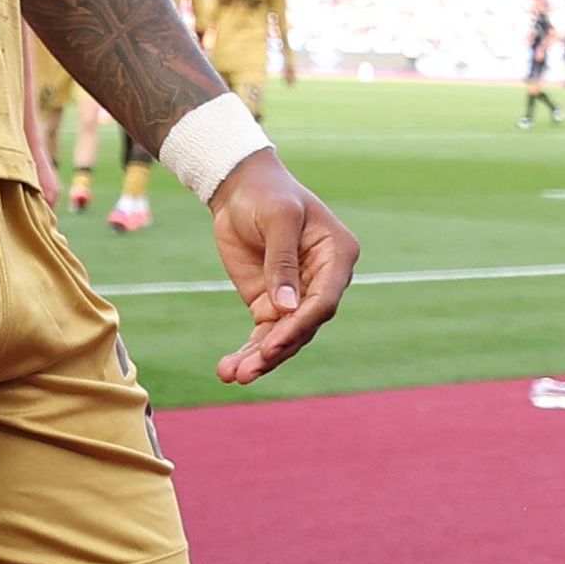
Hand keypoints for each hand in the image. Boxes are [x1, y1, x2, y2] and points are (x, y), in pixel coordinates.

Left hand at [200, 149, 359, 384]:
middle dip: (277, 350)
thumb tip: (287, 308)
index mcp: (337, 256)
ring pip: (283, 337)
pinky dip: (247, 352)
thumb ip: (283, 262)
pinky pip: (263, 335)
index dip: (299, 324)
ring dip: (260, 359)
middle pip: (304, 326)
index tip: (271, 343)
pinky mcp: (269, 304)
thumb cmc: (267, 193)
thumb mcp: (278, 219)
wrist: (239, 188)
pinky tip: (227, 368)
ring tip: (232, 375)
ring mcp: (295, 296)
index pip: (324, 300)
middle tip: (248, 370)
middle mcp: (322, 281)